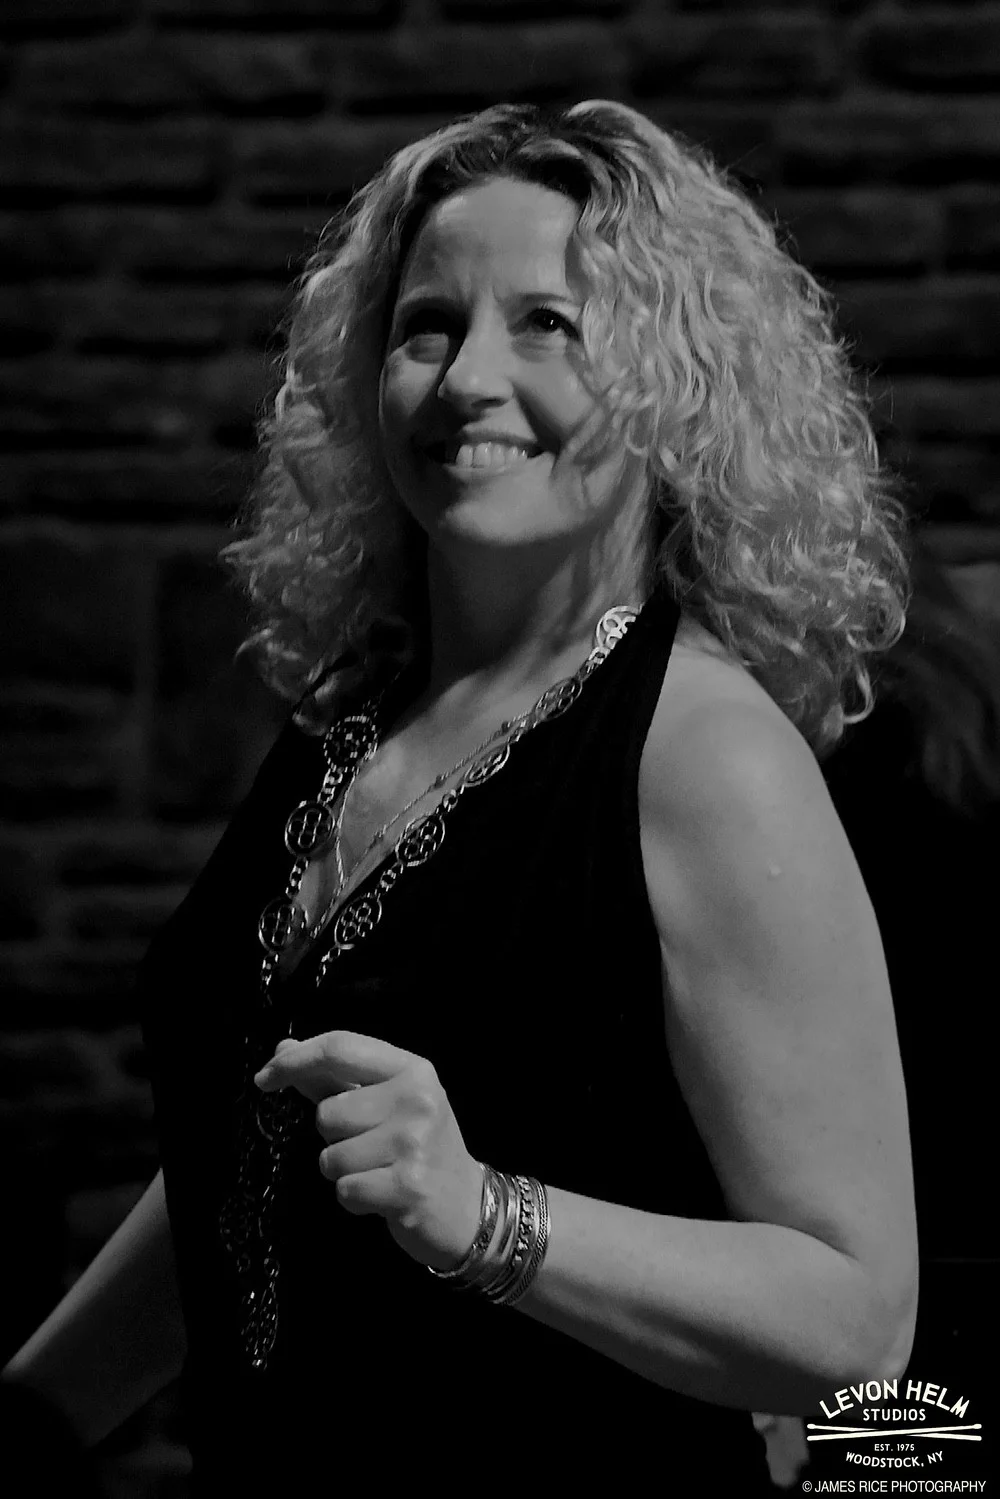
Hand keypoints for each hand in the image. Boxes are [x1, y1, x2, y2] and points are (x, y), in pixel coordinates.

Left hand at [254, 1030, 482, 1270]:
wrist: (467, 1205)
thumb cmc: (419, 1147)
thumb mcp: (386, 1102)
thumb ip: (333, 1077)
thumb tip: (282, 1048)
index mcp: (412, 1069)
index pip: (340, 1048)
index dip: (295, 1060)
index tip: (265, 1077)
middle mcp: (416, 1100)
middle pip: (328, 1112)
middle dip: (333, 1136)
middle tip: (369, 1145)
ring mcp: (414, 1144)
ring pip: (330, 1155)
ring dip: (343, 1170)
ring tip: (378, 1170)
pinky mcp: (407, 1187)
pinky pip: (344, 1190)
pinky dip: (353, 1199)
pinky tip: (381, 1196)